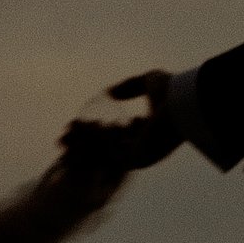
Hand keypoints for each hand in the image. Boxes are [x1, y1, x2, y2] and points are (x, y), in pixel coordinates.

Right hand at [57, 71, 182, 171]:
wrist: (182, 101)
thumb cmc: (171, 90)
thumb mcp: (149, 82)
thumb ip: (130, 86)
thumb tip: (110, 93)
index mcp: (147, 135)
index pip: (114, 137)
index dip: (92, 134)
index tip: (74, 128)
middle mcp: (142, 149)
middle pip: (105, 150)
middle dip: (81, 144)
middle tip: (61, 139)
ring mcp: (139, 157)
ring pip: (103, 154)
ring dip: (81, 147)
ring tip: (63, 138)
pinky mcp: (136, 160)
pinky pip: (106, 154)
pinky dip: (88, 145)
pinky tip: (74, 135)